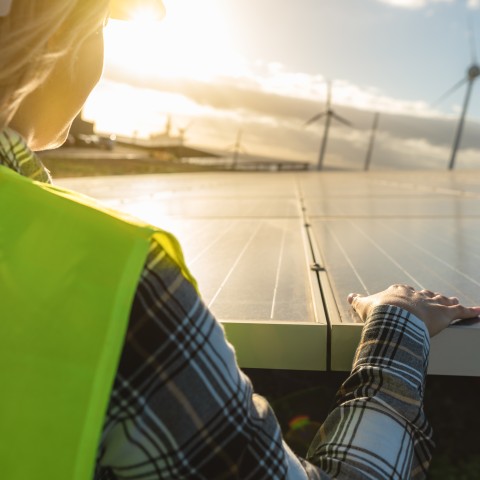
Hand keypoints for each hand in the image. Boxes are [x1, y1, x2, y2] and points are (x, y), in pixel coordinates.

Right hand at [348, 284, 479, 336]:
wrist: (393, 316)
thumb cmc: (378, 311)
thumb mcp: (363, 305)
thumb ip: (358, 300)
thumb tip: (350, 296)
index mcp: (399, 292)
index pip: (404, 290)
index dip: (406, 294)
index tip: (406, 295)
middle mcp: (417, 294)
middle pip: (425, 295)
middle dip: (429, 298)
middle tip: (433, 299)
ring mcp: (432, 303)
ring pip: (442, 301)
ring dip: (448, 302)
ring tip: (453, 301)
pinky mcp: (445, 313)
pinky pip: (461, 312)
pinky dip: (471, 312)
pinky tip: (479, 311)